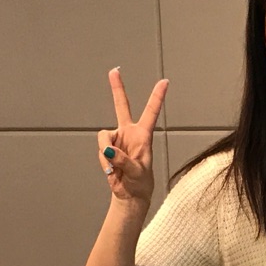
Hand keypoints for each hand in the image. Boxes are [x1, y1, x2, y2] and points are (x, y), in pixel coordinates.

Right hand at [97, 68, 168, 204]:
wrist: (129, 195)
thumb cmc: (140, 183)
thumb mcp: (137, 173)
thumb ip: (123, 160)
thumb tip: (108, 150)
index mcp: (144, 136)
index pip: (151, 112)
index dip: (157, 97)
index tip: (165, 82)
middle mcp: (129, 133)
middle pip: (121, 106)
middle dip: (117, 89)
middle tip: (114, 71)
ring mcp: (116, 140)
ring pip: (103, 136)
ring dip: (107, 152)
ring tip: (116, 168)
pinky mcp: (106, 148)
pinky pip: (100, 149)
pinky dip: (103, 161)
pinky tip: (111, 170)